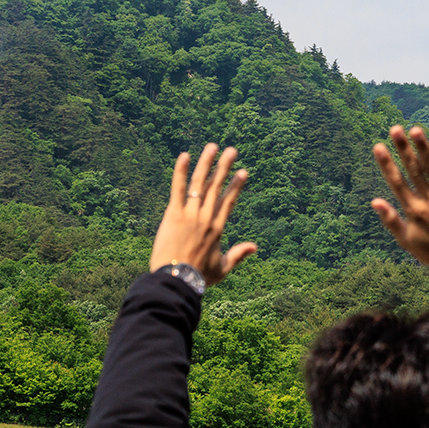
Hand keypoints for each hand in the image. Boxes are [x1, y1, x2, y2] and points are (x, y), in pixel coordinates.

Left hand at [149, 144, 257, 285]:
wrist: (176, 280)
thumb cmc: (198, 277)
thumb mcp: (222, 268)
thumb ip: (238, 255)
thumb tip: (255, 246)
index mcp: (218, 228)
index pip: (229, 201)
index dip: (236, 185)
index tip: (243, 172)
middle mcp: (206, 218)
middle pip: (216, 187)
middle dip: (225, 167)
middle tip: (231, 151)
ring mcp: (190, 214)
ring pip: (200, 184)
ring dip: (207, 163)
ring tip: (212, 147)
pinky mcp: (173, 214)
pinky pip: (178, 189)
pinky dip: (180, 172)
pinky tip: (184, 156)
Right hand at [371, 126, 428, 272]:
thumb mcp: (406, 240)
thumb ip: (390, 220)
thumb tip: (374, 201)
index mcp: (413, 210)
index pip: (396, 183)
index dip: (387, 164)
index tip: (378, 147)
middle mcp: (428, 200)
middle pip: (413, 170)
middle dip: (403, 149)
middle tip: (395, 129)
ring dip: (424, 148)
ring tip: (416, 130)